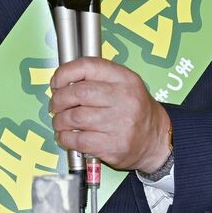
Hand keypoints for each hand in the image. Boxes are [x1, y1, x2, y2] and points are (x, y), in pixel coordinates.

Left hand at [49, 58, 170, 172]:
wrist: (156, 139)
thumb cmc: (134, 109)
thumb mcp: (123, 83)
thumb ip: (97, 77)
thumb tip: (63, 81)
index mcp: (124, 78)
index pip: (88, 66)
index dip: (65, 73)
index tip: (56, 82)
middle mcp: (123, 98)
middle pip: (78, 93)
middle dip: (59, 99)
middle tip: (55, 105)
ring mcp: (119, 124)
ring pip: (76, 118)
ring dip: (60, 120)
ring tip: (59, 121)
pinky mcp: (113, 146)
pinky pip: (79, 141)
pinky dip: (66, 138)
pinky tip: (66, 136)